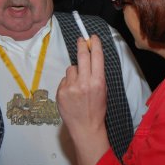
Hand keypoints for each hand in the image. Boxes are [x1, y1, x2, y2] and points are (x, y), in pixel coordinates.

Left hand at [56, 36, 109, 164]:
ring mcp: (71, 87)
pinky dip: (68, 83)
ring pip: (72, 68)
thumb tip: (90, 58)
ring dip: (75, 72)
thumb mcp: (103, 90)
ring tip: (79, 85)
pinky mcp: (61, 92)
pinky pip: (65, 79)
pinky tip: (72, 94)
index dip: (94, 44)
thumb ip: (97, 75)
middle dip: (81, 46)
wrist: (86, 127)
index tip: (92, 37)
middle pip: (82, 56)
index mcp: (98, 82)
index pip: (96, 57)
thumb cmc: (96, 109)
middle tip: (81, 40)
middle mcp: (84, 82)